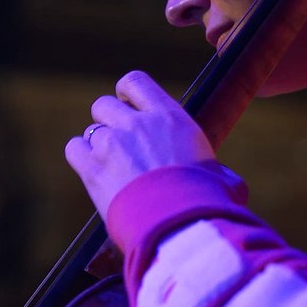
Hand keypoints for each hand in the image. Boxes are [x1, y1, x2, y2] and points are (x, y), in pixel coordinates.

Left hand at [65, 70, 215, 216]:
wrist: (179, 224)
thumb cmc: (204, 202)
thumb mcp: (219, 175)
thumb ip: (214, 170)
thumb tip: (232, 185)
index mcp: (169, 117)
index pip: (135, 82)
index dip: (125, 93)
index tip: (127, 105)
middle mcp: (136, 124)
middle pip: (104, 106)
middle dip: (109, 122)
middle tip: (121, 145)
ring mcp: (111, 144)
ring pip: (91, 131)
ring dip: (98, 145)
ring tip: (113, 168)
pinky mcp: (93, 168)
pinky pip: (74, 148)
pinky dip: (81, 157)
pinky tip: (94, 171)